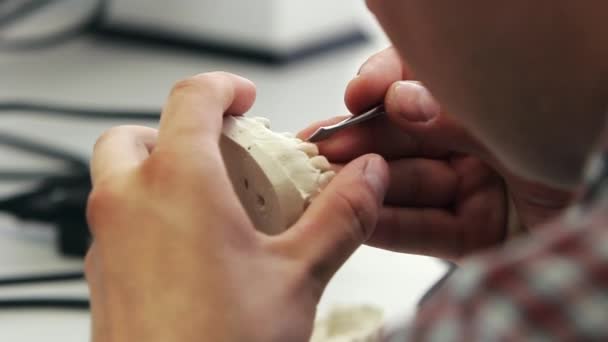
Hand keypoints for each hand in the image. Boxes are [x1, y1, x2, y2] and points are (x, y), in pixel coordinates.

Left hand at [86, 72, 388, 341]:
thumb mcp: (298, 275)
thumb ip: (340, 216)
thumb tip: (367, 178)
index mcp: (177, 183)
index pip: (191, 98)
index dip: (224, 87)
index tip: (245, 97)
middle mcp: (128, 204)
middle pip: (139, 133)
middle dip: (181, 131)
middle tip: (225, 154)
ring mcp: (107, 242)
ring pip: (122, 178)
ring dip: (163, 173)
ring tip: (216, 204)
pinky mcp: (103, 277)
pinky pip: (120, 223)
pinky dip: (150, 215)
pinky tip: (194, 252)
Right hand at [299, 48, 572, 260]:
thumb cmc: (583, 143)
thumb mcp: (508, 116)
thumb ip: (450, 109)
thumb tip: (398, 100)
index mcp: (490, 98)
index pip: (424, 83)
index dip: (385, 85)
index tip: (358, 93)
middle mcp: (481, 140)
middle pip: (407, 138)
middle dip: (363, 142)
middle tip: (325, 148)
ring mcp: (478, 187)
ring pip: (410, 184)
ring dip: (366, 185)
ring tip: (329, 184)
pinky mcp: (476, 234)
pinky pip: (427, 230)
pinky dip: (389, 226)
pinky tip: (357, 218)